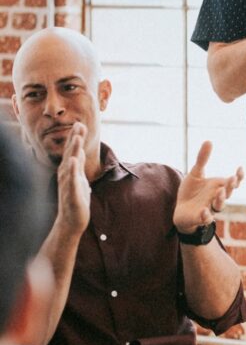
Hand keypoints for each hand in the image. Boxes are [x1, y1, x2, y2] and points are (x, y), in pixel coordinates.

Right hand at [56, 121, 89, 235]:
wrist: (71, 221)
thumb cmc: (75, 199)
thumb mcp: (79, 179)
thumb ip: (78, 166)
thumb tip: (78, 154)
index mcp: (70, 170)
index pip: (73, 150)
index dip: (76, 137)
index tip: (80, 123)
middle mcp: (67, 174)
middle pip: (71, 152)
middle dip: (75, 138)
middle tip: (78, 124)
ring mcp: (68, 182)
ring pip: (71, 163)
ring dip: (74, 149)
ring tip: (77, 136)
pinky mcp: (71, 192)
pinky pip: (72, 179)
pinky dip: (72, 169)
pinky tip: (73, 160)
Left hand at [173, 141, 243, 234]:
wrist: (180, 209)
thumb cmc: (191, 191)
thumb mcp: (196, 173)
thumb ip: (202, 159)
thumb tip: (208, 140)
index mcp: (219, 186)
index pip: (233, 182)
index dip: (239, 177)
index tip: (240, 168)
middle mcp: (217, 198)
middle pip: (228, 193)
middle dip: (231, 186)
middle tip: (231, 179)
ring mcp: (209, 208)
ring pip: (219, 206)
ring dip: (221, 199)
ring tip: (220, 192)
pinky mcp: (200, 218)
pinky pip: (205, 218)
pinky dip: (206, 216)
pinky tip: (204, 210)